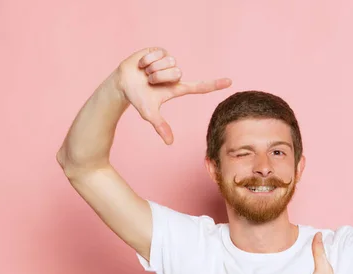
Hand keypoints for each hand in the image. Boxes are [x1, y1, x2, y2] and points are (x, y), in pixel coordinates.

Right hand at [115, 47, 231, 144]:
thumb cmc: (138, 98)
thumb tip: (170, 142)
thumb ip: (160, 126)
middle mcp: (176, 75)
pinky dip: (146, 60)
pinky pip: (158, 54)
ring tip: (145, 73)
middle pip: (177, 73)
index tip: (230, 82)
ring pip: (168, 63)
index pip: (200, 87)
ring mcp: (169, 62)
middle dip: (159, 77)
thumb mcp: (149, 113)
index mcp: (178, 88)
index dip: (214, 84)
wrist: (122, 83)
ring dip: (152, 69)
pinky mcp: (160, 51)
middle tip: (149, 81)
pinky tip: (142, 64)